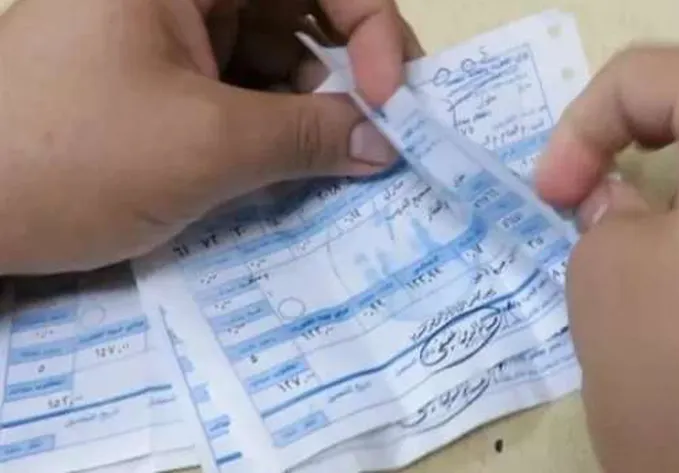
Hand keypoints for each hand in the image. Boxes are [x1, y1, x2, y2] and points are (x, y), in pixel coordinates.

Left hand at [0, 0, 420, 273]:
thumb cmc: (71, 156)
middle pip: (297, 10)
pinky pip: (238, 90)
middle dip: (346, 70)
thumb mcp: (206, 146)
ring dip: (312, 107)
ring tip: (335, 163)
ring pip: (272, 54)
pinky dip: (273, 126)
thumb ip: (308, 137)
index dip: (371, 26)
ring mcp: (166, 33)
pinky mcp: (158, 80)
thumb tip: (383, 143)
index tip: (391, 101)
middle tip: (382, 133)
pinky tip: (290, 168)